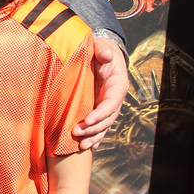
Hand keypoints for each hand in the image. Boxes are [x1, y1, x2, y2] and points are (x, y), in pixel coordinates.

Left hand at [73, 36, 128, 150]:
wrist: (101, 54)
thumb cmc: (100, 50)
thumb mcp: (102, 46)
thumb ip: (102, 50)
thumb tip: (106, 56)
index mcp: (117, 85)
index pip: (111, 103)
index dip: (100, 113)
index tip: (88, 120)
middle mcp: (115, 98)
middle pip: (108, 119)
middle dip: (94, 128)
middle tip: (76, 133)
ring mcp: (109, 105)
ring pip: (104, 125)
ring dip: (94, 136)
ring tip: (82, 146)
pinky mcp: (101, 109)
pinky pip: (100, 125)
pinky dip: (96, 136)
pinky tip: (89, 146)